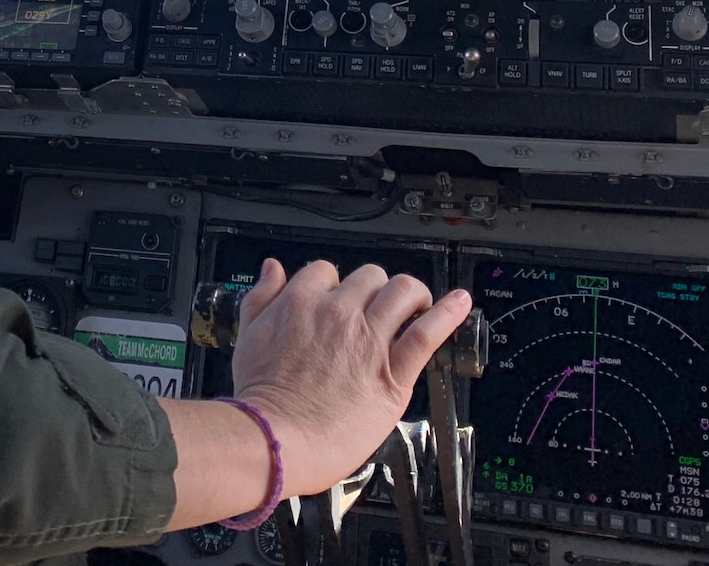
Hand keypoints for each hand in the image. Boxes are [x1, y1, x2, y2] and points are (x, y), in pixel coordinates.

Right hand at [230, 259, 471, 497]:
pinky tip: (460, 304)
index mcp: (301, 302)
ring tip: (418, 305)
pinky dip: (448, 314)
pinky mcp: (392, 372)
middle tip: (380, 309)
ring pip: (402, 292)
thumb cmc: (261, 398)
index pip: (327, 272)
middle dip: (376, 290)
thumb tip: (273, 269)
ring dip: (413, 294)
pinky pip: (426, 332)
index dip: (336, 286)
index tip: (341, 301)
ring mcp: (368, 340)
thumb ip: (261, 297)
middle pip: (370, 277)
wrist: (275, 439)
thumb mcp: (249, 336)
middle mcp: (338, 313)